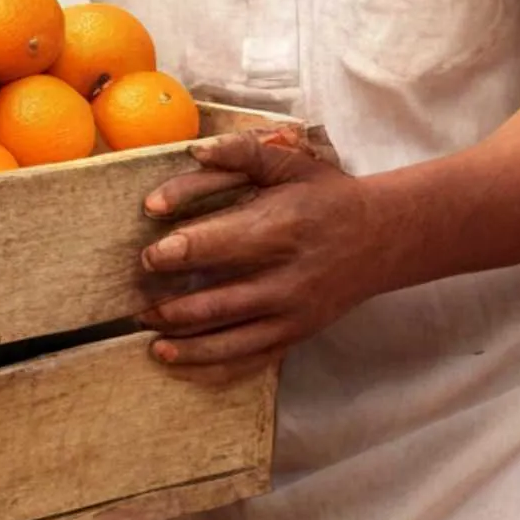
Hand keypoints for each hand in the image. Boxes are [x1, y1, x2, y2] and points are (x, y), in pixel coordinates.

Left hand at [136, 131, 396, 380]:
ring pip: (231, 342)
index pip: (216, 248)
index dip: (176, 253)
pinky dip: (214, 369)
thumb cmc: (328, 196)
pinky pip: (251, 360)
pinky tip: (183, 365)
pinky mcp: (297, 335)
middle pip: (216, 303)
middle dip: (171, 308)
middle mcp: (286, 279)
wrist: (383, 238)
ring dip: (186, 346)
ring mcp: (293, 314)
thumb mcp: (292, 163)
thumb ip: (243, 153)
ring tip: (151, 342)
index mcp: (280, 230)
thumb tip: (196, 150)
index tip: (148, 257)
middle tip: (136, 305)